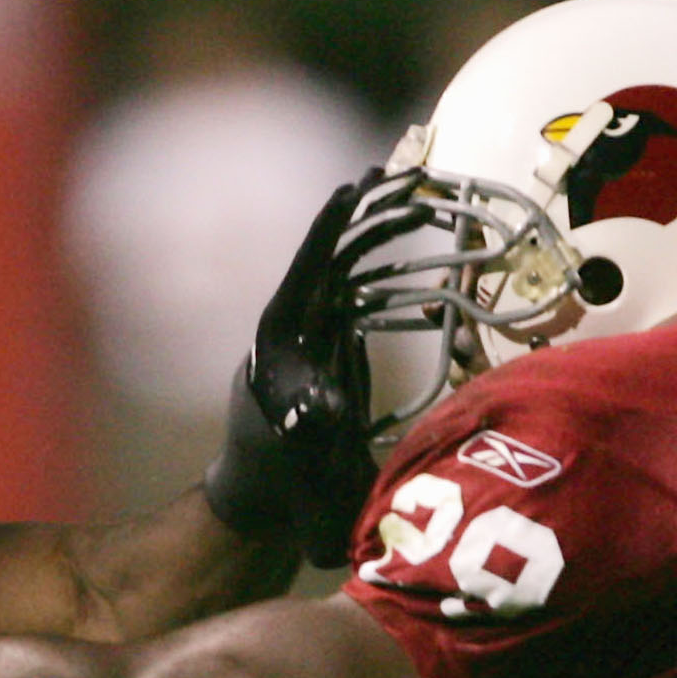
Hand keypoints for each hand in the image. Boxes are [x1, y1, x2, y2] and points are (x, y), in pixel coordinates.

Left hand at [202, 173, 381, 570]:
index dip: (328, 228)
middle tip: (399, 177)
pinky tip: (409, 250)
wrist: (260, 500)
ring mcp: (310, 334)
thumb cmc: (276, 478)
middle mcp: (292, 325)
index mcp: (278, 337)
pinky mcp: (328, 347)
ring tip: (415, 203)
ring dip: (377, 237)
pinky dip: (382, 269)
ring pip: (345, 270)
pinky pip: (356, 294)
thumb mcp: (296, 454)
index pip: (306, 268)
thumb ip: (309, 427)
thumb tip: (324, 401)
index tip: (352, 188)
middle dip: (363, 217)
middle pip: (329, 256)